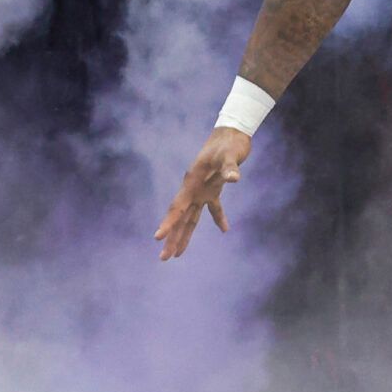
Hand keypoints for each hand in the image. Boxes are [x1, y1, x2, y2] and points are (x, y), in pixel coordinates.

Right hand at [156, 127, 251, 259]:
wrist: (232, 133)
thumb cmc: (229, 143)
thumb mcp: (230, 155)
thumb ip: (230, 168)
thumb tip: (234, 179)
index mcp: (192, 181)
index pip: (177, 207)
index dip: (168, 223)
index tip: (157, 237)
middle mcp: (193, 188)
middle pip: (180, 217)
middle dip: (172, 238)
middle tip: (163, 258)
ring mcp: (202, 189)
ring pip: (191, 217)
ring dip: (185, 235)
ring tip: (178, 254)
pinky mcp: (214, 188)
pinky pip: (214, 208)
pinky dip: (218, 219)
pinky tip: (225, 230)